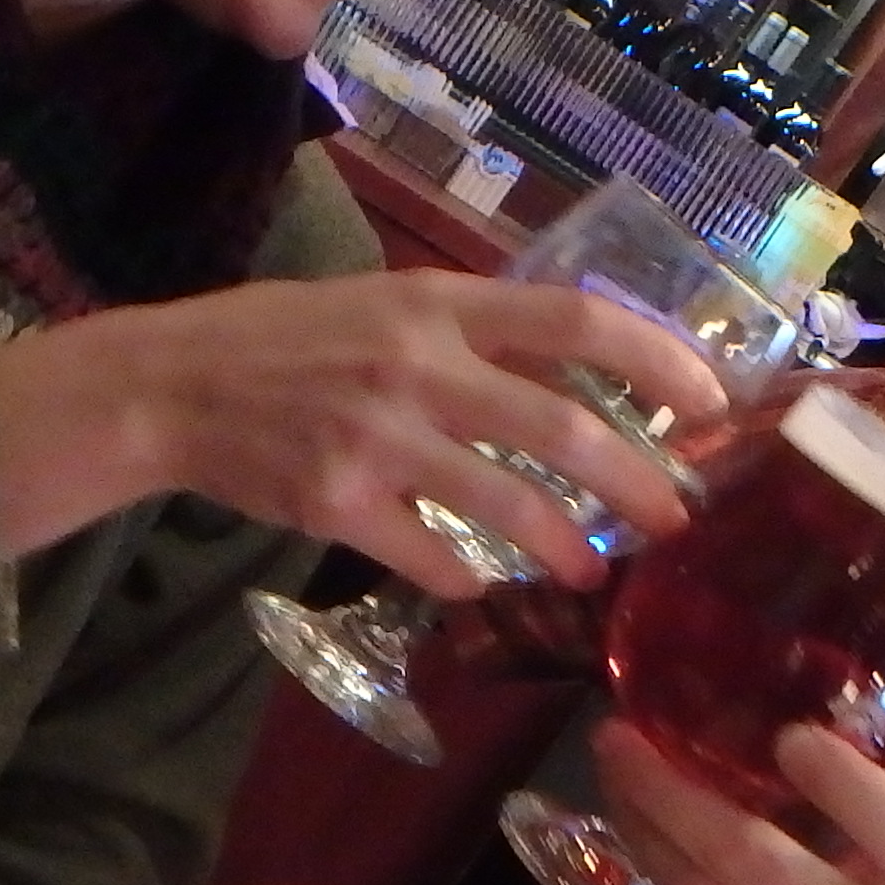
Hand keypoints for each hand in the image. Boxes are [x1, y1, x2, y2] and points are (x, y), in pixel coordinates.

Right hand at [0, 273, 732, 591]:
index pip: (577, 318)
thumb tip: (581, 365)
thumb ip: (472, 329)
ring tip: (593, 571)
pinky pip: (430, 557)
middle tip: (677, 521)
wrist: (170, 387)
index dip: (659, 360)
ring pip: (506, 505)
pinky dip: (466, 576)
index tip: (714, 401)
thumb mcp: (383, 303)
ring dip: (566, 547)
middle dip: (638, 483)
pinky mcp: (336, 505)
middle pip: (562, 427)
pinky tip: (479, 582)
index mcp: (437, 304)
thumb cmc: (285, 339)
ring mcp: (376, 438)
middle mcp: (416, 365)